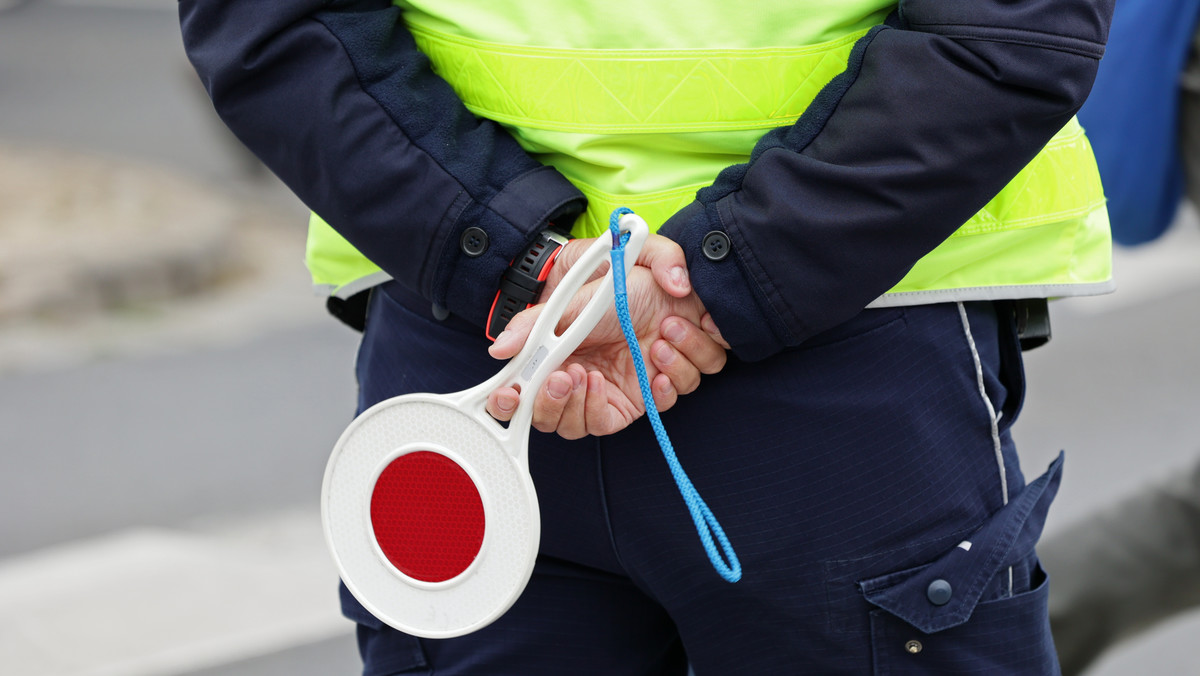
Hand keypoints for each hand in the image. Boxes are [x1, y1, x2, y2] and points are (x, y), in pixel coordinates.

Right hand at [485, 235, 727, 438]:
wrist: (682, 285)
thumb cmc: (628, 285)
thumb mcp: (577, 298)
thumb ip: (535, 323)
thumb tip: (499, 349)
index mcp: (556, 358)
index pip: (521, 397)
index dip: (509, 404)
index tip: (511, 395)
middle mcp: (583, 380)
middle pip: (557, 422)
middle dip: (560, 404)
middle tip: (575, 374)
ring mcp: (617, 391)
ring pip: (596, 423)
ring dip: (613, 389)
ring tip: (644, 346)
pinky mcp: (653, 395)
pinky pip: (652, 410)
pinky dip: (661, 389)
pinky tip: (664, 358)